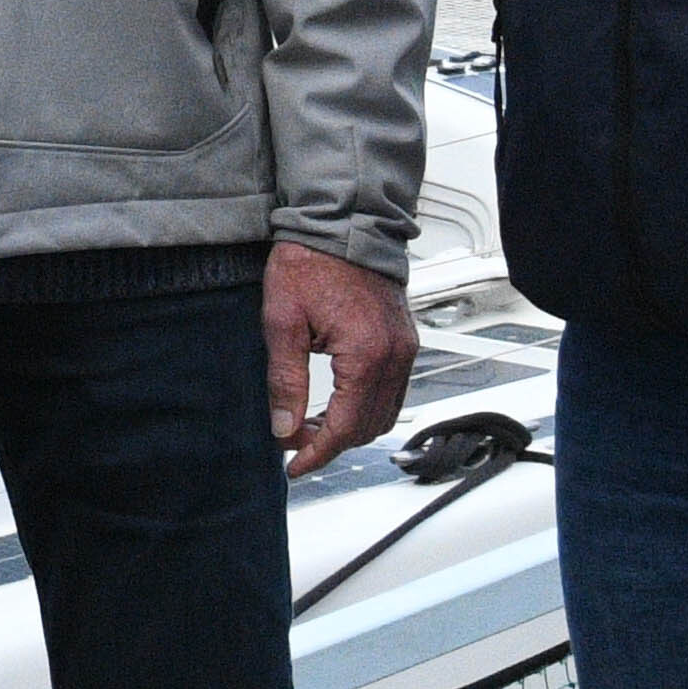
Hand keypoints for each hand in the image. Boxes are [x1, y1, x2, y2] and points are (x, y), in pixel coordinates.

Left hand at [262, 244, 417, 480]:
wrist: (342, 224)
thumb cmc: (312, 261)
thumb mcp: (283, 322)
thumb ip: (286, 380)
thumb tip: (285, 426)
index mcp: (366, 355)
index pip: (346, 427)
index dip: (318, 453)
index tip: (295, 465)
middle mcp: (394, 355)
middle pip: (369, 426)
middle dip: (332, 443)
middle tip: (294, 442)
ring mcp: (404, 348)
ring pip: (385, 412)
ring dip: (351, 428)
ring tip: (311, 425)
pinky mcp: (403, 340)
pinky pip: (393, 390)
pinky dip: (367, 406)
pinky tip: (337, 402)